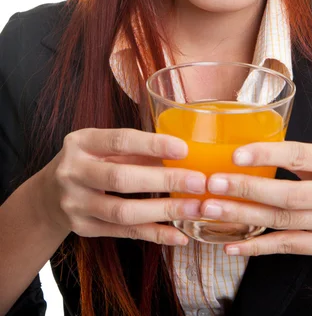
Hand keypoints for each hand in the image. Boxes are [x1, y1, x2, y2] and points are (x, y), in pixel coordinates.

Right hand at [38, 128, 205, 244]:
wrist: (48, 195)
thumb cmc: (88, 162)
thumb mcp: (103, 147)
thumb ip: (136, 150)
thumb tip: (182, 155)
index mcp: (81, 142)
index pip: (120, 140)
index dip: (153, 145)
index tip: (184, 149)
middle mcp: (73, 172)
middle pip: (121, 178)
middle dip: (164, 181)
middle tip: (198, 182)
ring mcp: (75, 203)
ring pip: (122, 211)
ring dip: (163, 211)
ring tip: (194, 208)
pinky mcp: (83, 229)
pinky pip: (124, 233)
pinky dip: (154, 234)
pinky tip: (178, 235)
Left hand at [199, 141, 311, 257]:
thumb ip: (298, 154)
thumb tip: (248, 149)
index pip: (299, 155)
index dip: (266, 155)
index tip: (235, 155)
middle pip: (289, 194)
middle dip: (247, 189)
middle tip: (214, 184)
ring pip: (284, 221)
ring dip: (244, 216)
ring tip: (213, 209)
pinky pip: (288, 246)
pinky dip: (258, 246)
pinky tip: (233, 245)